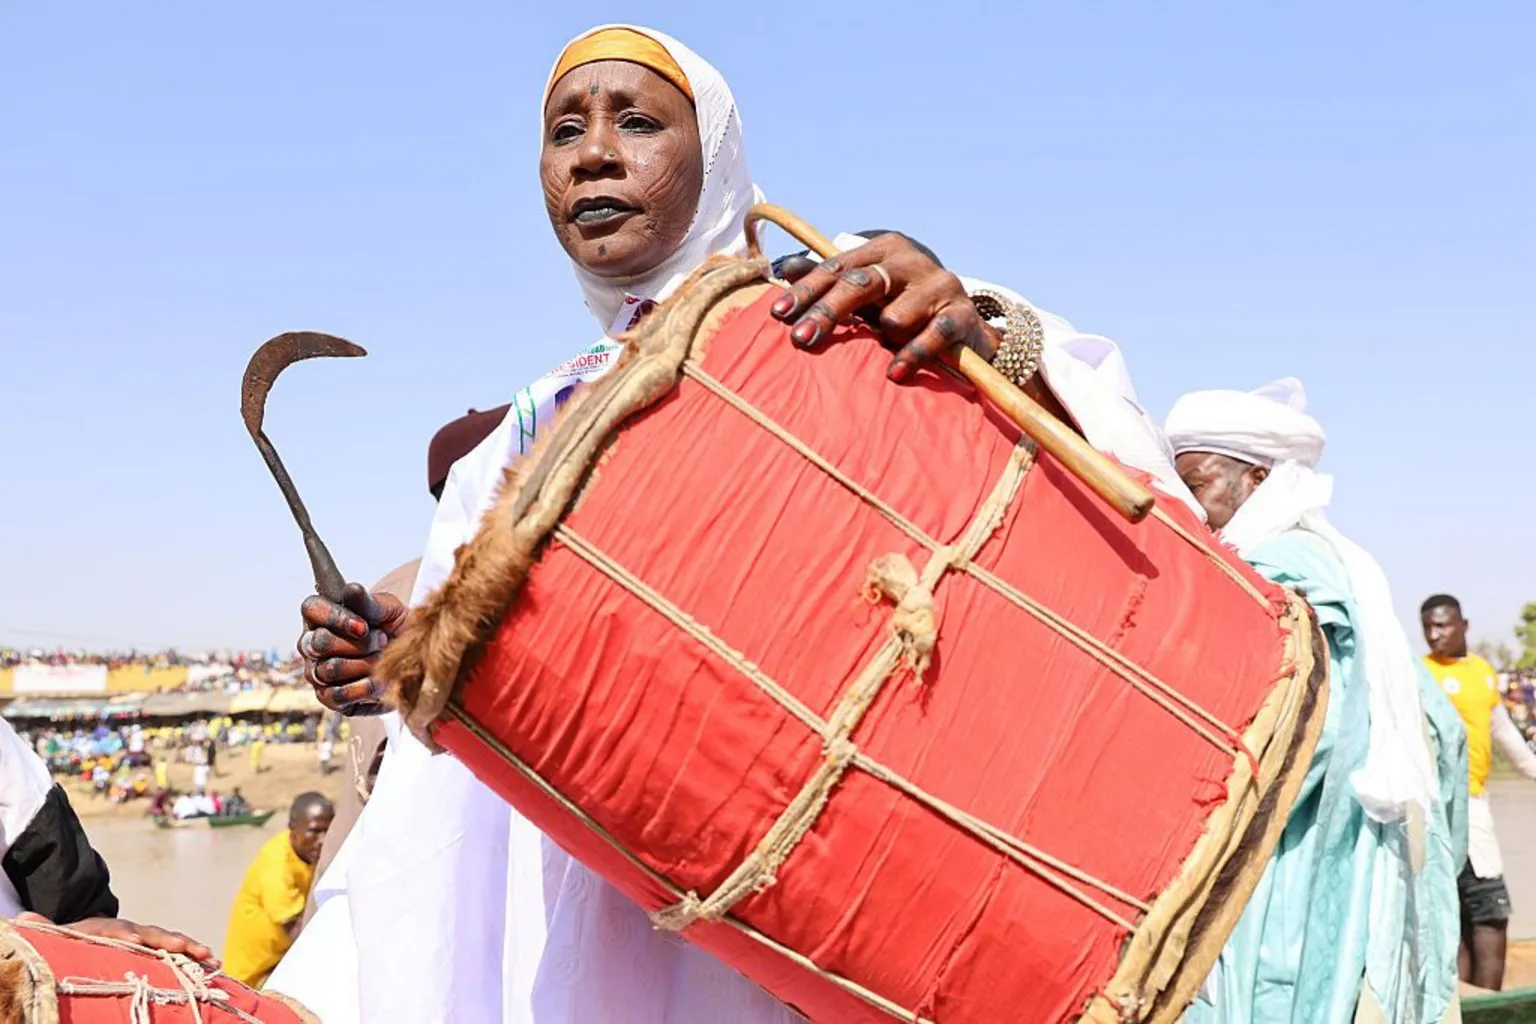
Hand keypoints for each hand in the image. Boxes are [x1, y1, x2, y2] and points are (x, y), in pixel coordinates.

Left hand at [16, 912, 216, 965]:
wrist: (84, 937)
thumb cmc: (70, 943)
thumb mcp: (56, 938)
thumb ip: (44, 930)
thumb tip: (23, 917)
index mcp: (106, 930)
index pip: (119, 931)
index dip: (129, 935)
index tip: (139, 942)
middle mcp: (129, 932)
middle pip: (154, 935)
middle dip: (174, 942)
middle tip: (192, 949)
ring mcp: (144, 941)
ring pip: (170, 943)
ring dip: (191, 949)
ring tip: (210, 958)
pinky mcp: (153, 953)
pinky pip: (175, 954)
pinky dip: (193, 958)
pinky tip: (213, 965)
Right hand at [297, 583, 408, 715]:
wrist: (413, 660)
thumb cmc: (395, 629)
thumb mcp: (388, 610)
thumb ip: (368, 602)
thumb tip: (352, 589)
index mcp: (322, 616)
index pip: (311, 608)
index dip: (335, 617)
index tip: (364, 626)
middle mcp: (311, 643)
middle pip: (319, 642)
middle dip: (358, 644)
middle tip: (382, 641)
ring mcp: (316, 671)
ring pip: (329, 669)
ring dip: (365, 665)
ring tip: (383, 660)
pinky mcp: (328, 697)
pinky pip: (337, 695)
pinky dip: (364, 688)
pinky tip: (380, 682)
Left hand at [769, 233, 998, 383]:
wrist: (966, 330)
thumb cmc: (907, 308)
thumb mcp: (868, 293)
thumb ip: (831, 280)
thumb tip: (784, 267)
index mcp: (884, 249)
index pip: (838, 268)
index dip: (807, 290)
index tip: (778, 313)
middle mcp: (911, 260)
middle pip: (860, 283)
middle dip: (827, 312)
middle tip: (800, 339)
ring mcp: (939, 285)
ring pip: (895, 315)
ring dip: (887, 336)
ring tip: (890, 344)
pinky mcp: (962, 314)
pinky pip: (930, 336)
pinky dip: (911, 355)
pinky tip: (894, 373)